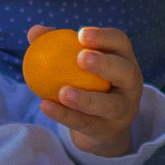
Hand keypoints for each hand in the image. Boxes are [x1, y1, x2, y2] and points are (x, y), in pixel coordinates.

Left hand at [26, 23, 143, 156]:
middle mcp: (130, 84)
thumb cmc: (85, 84)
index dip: (104, 37)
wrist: (100, 127)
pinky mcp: (109, 131)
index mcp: (124, 59)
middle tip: (80, 58)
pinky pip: (87, 124)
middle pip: (125, 72)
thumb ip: (56, 45)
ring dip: (86, 99)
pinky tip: (45, 106)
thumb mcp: (75, 64)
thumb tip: (34, 32)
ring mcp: (123, 110)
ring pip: (110, 105)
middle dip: (105, 64)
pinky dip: (66, 115)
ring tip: (62, 92)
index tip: (80, 34)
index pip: (120, 42)